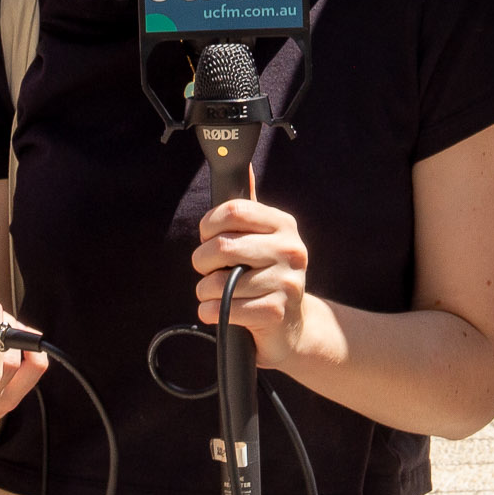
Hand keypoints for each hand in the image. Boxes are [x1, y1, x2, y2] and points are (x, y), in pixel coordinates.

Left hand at [192, 196, 313, 369]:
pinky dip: (209, 312)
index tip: (207, 238)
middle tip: (206, 270)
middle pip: (223, 245)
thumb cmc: (266, 277)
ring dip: (204, 291)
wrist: (290, 327)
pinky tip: (217, 311)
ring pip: (219, 282)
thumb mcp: (262, 239)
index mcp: (284, 225)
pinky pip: (224, 309)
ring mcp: (286, 282)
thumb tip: (244, 167)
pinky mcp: (276, 312)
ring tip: (213, 294)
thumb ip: (249, 211)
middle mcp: (291, 250)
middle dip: (202, 261)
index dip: (209, 225)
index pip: (234, 211)